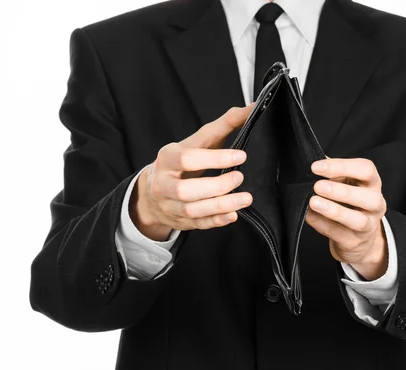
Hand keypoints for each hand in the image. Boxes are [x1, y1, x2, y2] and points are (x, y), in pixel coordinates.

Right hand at [130, 104, 254, 240]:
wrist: (154, 190)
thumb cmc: (181, 161)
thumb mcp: (196, 141)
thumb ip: (223, 125)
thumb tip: (251, 109)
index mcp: (167, 158)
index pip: (187, 159)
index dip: (215, 158)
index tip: (241, 156)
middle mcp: (164, 184)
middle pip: (185, 189)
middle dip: (216, 185)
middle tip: (240, 178)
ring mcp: (170, 205)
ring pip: (192, 210)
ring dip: (221, 205)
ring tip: (245, 198)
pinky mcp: (180, 221)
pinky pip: (198, 224)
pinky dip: (217, 221)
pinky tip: (234, 214)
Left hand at [306, 157, 387, 280]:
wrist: (359, 238)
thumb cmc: (350, 203)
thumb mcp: (346, 184)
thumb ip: (332, 174)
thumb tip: (311, 163)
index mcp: (372, 184)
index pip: (365, 170)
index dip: (341, 166)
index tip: (316, 167)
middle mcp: (376, 204)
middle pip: (368, 197)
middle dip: (342, 191)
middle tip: (318, 186)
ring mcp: (368, 226)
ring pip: (357, 220)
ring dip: (334, 210)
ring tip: (314, 202)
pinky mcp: (353, 242)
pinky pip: (337, 233)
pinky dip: (321, 223)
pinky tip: (309, 215)